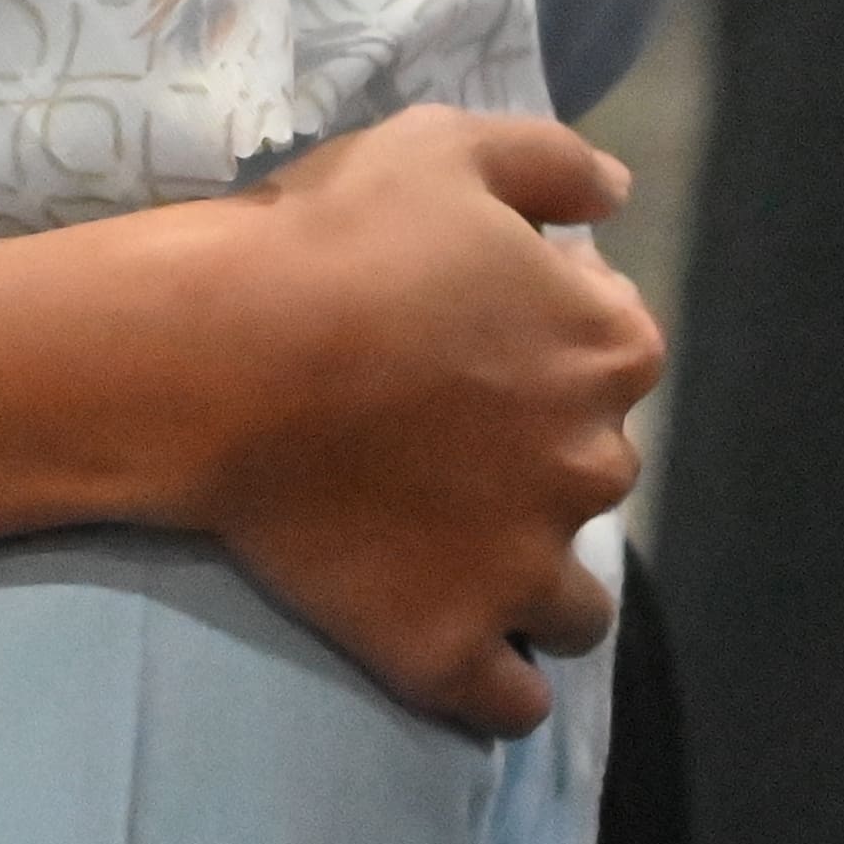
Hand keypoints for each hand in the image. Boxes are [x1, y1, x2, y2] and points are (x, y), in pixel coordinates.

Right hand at [162, 111, 661, 735]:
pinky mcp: (454, 646)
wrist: (223, 356)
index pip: (620, 352)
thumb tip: (617, 193)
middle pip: (594, 471)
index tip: (477, 333)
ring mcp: (525, 570)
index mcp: (604, 349)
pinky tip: (447, 636)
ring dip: (532, 582)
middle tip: (443, 432)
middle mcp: (592, 466)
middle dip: (539, 455)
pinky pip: (512, 698)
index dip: (551, 338)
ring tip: (449, 548)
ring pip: (574, 606)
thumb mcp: (444, 146)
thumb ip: (551, 162)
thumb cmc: (334, 240)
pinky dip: (492, 676)